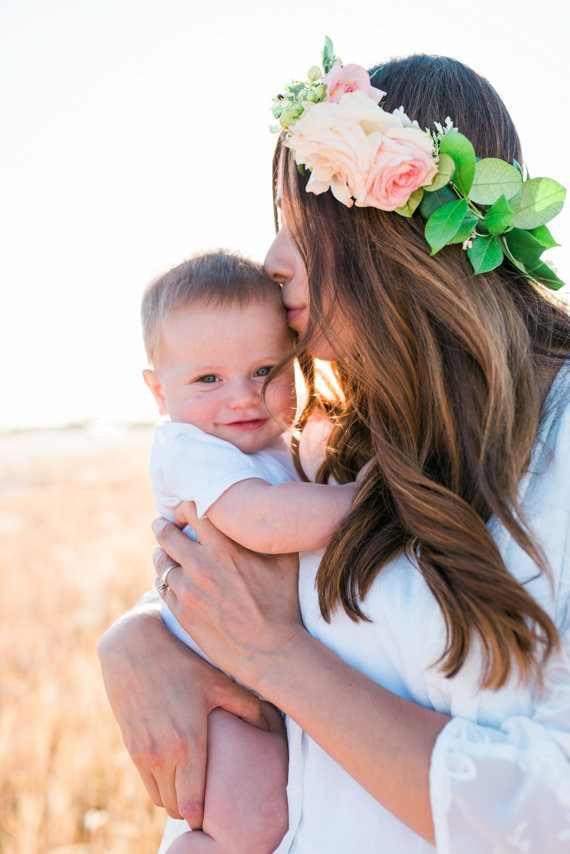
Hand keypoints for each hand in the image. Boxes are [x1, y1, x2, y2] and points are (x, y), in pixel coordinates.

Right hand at [98, 604, 267, 827]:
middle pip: (176, 808)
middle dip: (192, 809)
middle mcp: (162, 754)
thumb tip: (269, 722)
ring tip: (192, 785)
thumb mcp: (218, 681)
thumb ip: (247, 706)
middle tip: (209, 798)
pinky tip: (174, 768)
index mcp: (188, 742)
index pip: (193, 804)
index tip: (215, 808)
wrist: (133, 647)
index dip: (204, 814)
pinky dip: (160, 783)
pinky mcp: (130, 745)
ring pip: (159, 798)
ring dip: (175, 798)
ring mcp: (143, 752)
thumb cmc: (181, 662)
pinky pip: (146, 781)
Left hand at [152, 501, 301, 690]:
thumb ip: (272, 535)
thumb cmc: (282, 604)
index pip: (190, 509)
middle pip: (165, 533)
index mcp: (223, 547)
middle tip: (163, 524)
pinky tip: (173, 581)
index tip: (187, 511)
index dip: (185, 506)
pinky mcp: (181, 613)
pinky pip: (161, 588)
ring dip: (162, 555)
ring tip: (166, 554)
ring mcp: (187, 590)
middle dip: (164, 526)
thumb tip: (277, 515)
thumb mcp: (285, 562)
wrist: (272, 651)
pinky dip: (165, 580)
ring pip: (160, 561)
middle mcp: (200, 565)